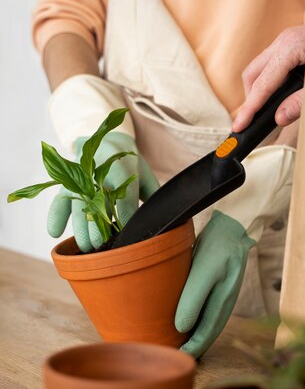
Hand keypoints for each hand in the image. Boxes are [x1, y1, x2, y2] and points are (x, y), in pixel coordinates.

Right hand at [47, 132, 158, 251]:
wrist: (106, 140)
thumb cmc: (130, 165)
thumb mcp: (145, 175)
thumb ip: (153, 196)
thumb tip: (164, 220)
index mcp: (122, 165)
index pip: (124, 191)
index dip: (125, 211)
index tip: (126, 230)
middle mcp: (99, 170)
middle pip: (97, 200)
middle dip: (98, 224)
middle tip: (100, 245)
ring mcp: (81, 176)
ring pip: (77, 203)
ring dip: (79, 226)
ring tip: (84, 248)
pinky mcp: (68, 182)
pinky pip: (60, 199)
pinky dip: (55, 215)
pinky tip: (54, 233)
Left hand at [176, 145, 294, 357]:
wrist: (234, 225)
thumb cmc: (219, 247)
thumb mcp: (204, 271)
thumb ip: (193, 299)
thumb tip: (181, 327)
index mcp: (222, 304)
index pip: (205, 335)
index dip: (190, 350)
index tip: (175, 358)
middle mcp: (224, 304)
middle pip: (208, 333)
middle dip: (193, 346)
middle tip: (173, 354)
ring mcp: (223, 295)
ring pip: (208, 322)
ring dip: (194, 334)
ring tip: (178, 340)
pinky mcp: (219, 285)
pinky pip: (207, 310)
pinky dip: (197, 319)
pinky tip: (186, 317)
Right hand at [233, 0, 304, 131]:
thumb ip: (303, 100)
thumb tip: (279, 118)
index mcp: (292, 47)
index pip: (262, 83)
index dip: (249, 108)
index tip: (239, 126)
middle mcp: (284, 40)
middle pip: (252, 74)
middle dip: (250, 99)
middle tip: (252, 122)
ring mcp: (287, 39)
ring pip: (259, 68)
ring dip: (258, 90)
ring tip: (263, 113)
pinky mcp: (292, 43)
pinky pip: (270, 64)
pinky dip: (268, 81)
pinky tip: (276, 97)